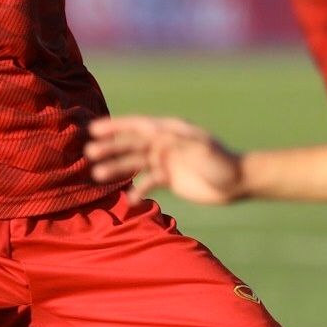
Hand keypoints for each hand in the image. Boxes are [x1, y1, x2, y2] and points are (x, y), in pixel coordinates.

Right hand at [85, 116, 245, 205]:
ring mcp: (165, 161)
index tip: (94, 130)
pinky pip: (147, 183)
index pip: (137, 126)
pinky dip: (137, 190)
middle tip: (89, 154)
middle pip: (131, 144)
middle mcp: (163, 144)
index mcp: (169, 131)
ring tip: (98, 176)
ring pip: (134, 164)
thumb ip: (176, 139)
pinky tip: (130, 200)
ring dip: (117, 168)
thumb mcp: (201, 147)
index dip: (115, 126)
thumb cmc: (222, 162)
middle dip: (110, 148)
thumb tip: (151, 128)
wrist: (237, 183)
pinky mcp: (168, 179)